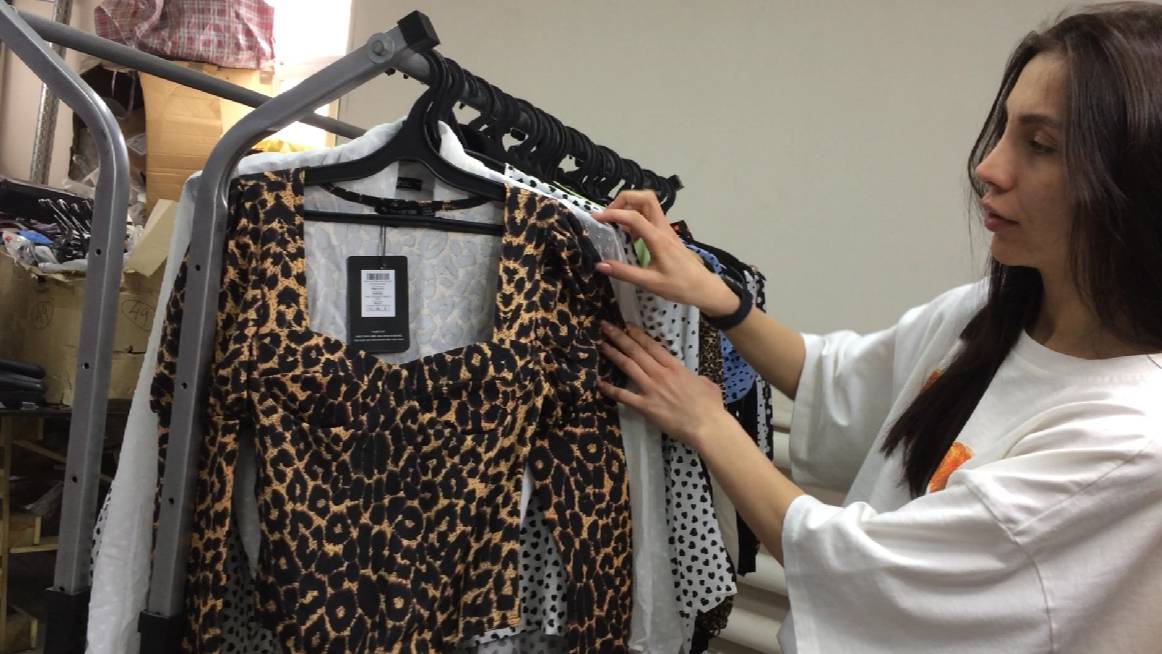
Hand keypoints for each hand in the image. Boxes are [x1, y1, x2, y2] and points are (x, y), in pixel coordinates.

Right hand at [592, 190, 738, 316]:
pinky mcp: (667, 235)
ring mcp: (666, 230)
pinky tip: (629, 234)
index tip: (596, 218)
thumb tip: (600, 265)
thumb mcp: (650, 283)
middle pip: (646, 197)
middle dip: (624, 199)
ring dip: (631, 206)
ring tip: (616, 223)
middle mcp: (663, 229)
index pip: (633, 216)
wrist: (704, 288)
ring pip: (649, 205)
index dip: (613, 213)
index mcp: (658, 239)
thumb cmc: (679, 286)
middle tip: (609, 214)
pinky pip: (651, 217)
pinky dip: (637, 217)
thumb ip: (625, 273)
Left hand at [596, 320, 733, 450]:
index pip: (652, 346)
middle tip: (606, 327)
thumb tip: (694, 379)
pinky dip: (610, 389)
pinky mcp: (644, 406)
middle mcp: (660, 374)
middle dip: (620, 337)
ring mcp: (650, 389)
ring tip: (601, 344)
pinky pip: (623, 395)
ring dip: (613, 354)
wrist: (706, 426)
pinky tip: (599, 383)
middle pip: (636, 351)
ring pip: (628, 366)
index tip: (627, 325)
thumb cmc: (710, 406)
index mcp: (675, 367)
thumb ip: (696, 378)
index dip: (638, 334)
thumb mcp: (707, 384)